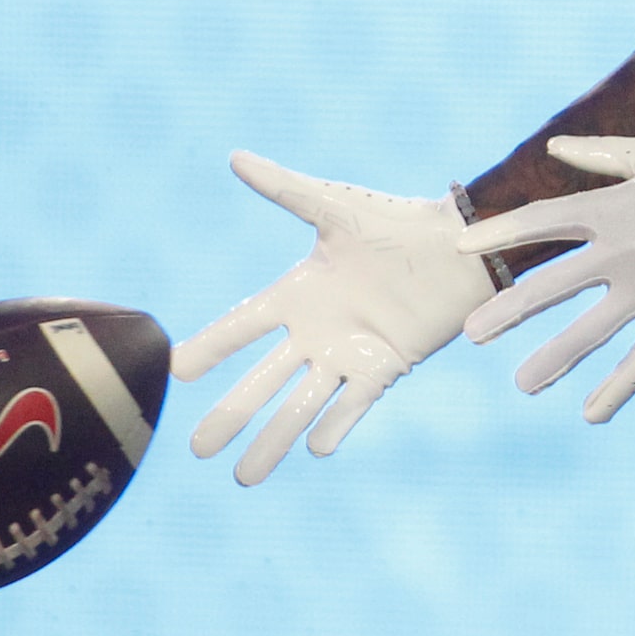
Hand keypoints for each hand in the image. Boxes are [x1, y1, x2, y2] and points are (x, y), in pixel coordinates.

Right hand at [172, 151, 496, 484]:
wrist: (461, 243)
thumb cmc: (397, 221)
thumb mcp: (335, 206)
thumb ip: (285, 189)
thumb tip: (235, 156)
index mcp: (299, 292)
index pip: (242, 325)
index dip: (211, 347)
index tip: (173, 372)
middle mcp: (318, 330)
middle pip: (263, 380)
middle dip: (231, 415)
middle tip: (196, 451)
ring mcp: (349, 352)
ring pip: (301, 404)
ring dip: (274, 438)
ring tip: (245, 479)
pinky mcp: (386, 366)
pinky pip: (355, 403)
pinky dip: (337, 425)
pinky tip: (316, 451)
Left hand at [459, 138, 634, 423]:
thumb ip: (600, 155)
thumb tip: (553, 146)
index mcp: (613, 208)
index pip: (541, 222)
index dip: (499, 234)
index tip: (461, 246)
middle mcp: (621, 251)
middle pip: (550, 284)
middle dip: (508, 311)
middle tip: (469, 333)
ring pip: (590, 332)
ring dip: (553, 360)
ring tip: (522, 385)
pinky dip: (618, 388)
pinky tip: (591, 415)